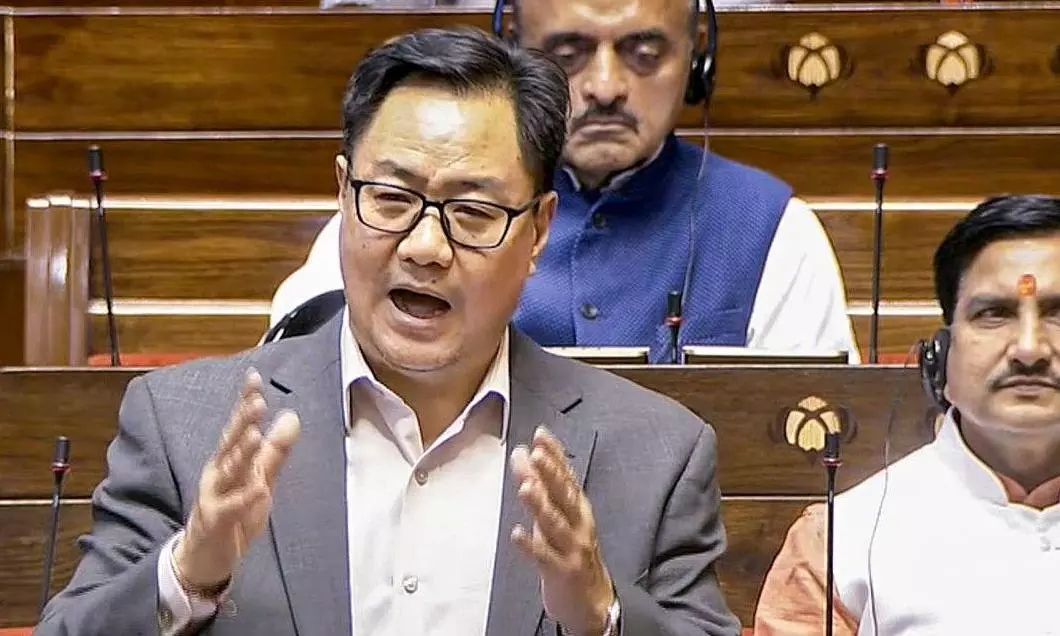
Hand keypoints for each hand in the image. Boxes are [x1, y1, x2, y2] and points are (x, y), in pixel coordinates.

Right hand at [173, 369, 300, 590]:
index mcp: (229, 460)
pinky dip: (244, 499)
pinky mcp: (216, 521)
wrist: (205, 557)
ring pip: (228, 472)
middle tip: (256, 400)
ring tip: (256, 435)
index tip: (254, 377)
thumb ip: (275, 450)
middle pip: (230, 442)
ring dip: (242, 453)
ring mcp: (215, 496)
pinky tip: (259, 489)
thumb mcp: (259, 478)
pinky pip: (231, 508)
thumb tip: (292, 416)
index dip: (245, 402)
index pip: (239, 426)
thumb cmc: (233, 513)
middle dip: (242, 421)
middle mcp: (218, 473)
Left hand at [510, 427, 614, 635]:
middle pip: (564, 495)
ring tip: (526, 487)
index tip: (541, 434)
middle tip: (535, 453)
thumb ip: (545, 488)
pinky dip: (531, 545)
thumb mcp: (562, 517)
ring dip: (540, 505)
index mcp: (579, 509)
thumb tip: (524, 455)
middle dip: (550, 473)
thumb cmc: (572, 552)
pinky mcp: (561, 572)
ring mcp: (571, 548)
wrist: (593, 602)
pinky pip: (545, 557)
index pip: (567, 475)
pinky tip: (517, 534)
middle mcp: (578, 525)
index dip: (555, 454)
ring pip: (555, 523)